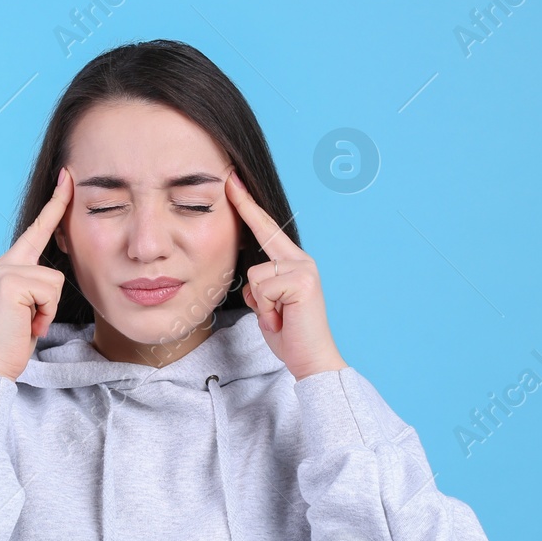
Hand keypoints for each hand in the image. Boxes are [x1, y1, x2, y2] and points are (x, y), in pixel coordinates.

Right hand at [0, 168, 72, 380]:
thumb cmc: (17, 338)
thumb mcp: (31, 305)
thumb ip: (39, 284)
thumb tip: (56, 275)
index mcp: (10, 265)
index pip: (37, 229)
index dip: (54, 203)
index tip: (67, 177)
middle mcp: (5, 262)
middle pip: (47, 243)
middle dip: (54, 243)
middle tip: (62, 201)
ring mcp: (5, 271)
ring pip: (55, 279)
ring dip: (50, 307)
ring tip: (31, 322)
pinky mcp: (10, 283)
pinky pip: (50, 292)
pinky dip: (46, 313)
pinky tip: (29, 325)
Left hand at [226, 170, 346, 380]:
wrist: (311, 359)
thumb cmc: (289, 335)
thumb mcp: (268, 305)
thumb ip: (261, 285)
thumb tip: (252, 278)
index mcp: (293, 263)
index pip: (266, 230)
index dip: (248, 205)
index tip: (233, 182)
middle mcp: (302, 260)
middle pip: (261, 235)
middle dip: (245, 210)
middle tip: (230, 181)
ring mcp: (304, 268)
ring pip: (255, 274)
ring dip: (259, 302)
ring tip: (277, 317)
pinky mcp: (302, 280)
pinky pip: (262, 288)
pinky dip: (265, 309)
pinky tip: (281, 319)